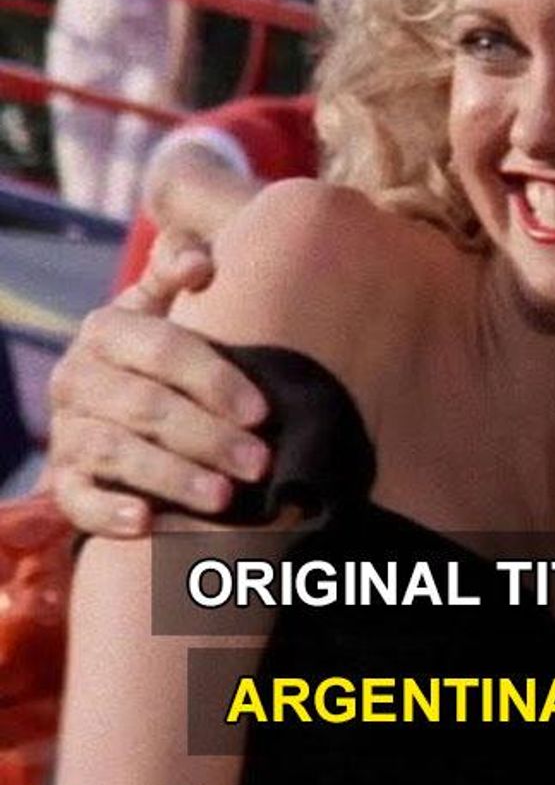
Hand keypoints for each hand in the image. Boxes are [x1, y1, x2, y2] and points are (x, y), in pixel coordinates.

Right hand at [47, 232, 271, 535]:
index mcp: (106, 327)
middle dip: (208, 437)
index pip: (163, 349)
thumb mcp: (167, 299)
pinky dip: (108, 512)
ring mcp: (66, 430)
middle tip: (260, 463)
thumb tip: (198, 262)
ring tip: (224, 498)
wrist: (117, 393)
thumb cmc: (163, 343)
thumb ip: (179, 267)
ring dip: (172, 478)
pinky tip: (147, 523)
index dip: (215, 380)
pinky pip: (76, 500)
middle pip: (145, 407)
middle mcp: (76, 377)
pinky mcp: (62, 479)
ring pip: (116, 454)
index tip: (262, 411)